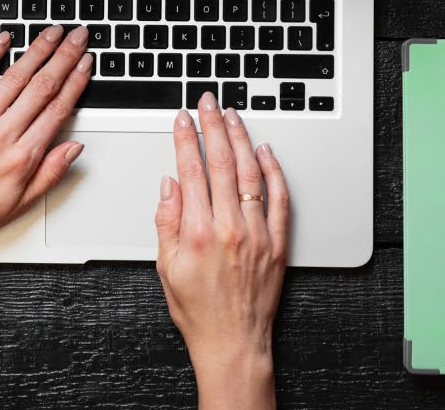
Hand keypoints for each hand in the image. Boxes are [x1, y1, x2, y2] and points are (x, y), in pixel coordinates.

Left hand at [0, 24, 91, 264]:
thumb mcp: (20, 204)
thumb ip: (51, 173)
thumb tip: (75, 147)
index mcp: (21, 158)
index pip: (57, 109)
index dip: (76, 82)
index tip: (86, 63)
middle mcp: (1, 135)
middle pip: (41, 87)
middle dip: (64, 56)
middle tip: (78, 36)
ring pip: (14, 78)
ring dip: (36, 50)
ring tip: (52, 32)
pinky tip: (4, 40)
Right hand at [154, 93, 288, 408]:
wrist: (232, 342)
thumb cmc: (197, 310)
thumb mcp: (165, 267)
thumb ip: (166, 221)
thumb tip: (169, 185)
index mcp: (198, 231)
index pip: (191, 170)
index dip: (186, 138)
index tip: (183, 119)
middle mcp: (230, 227)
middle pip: (222, 162)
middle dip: (214, 126)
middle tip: (209, 103)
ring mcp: (257, 233)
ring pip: (251, 173)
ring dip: (241, 139)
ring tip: (233, 117)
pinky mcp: (277, 243)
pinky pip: (279, 198)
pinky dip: (274, 171)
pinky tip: (266, 151)